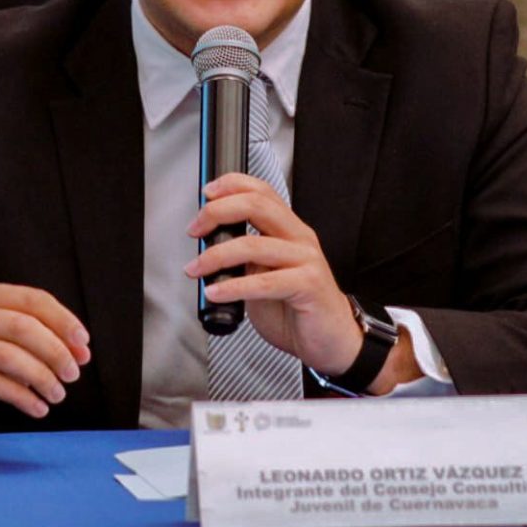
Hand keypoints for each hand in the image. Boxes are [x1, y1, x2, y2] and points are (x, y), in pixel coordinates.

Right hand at [0, 282, 90, 428]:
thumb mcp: (14, 336)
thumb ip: (48, 337)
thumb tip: (82, 353)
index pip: (34, 300)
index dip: (64, 321)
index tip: (84, 345)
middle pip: (22, 327)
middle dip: (55, 351)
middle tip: (73, 375)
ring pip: (8, 356)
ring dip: (41, 377)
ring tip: (58, 394)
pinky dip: (23, 397)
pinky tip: (39, 408)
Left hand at [184, 173, 361, 376]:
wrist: (331, 341)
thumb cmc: (298, 309)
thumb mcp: (265, 274)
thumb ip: (244, 258)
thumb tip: (207, 249)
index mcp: (289, 230)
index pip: (261, 191)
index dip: (231, 186)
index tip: (206, 195)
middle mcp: (299, 238)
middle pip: (256, 205)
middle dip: (218, 213)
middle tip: (195, 230)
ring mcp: (306, 260)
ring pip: (254, 244)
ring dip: (216, 256)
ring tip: (196, 269)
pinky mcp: (309, 285)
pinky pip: (265, 282)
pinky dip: (234, 287)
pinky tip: (216, 293)